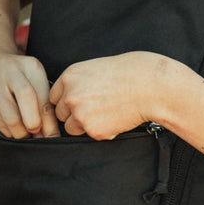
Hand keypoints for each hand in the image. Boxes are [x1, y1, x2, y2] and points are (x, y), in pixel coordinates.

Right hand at [0, 46, 59, 138]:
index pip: (44, 98)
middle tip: (35, 133)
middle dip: (34, 124)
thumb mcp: (32, 80)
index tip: (52, 136)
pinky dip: (7, 130)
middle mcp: (11, 70)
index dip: (50, 122)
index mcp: (31, 66)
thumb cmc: (16, 75)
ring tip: (24, 133)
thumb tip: (49, 135)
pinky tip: (11, 128)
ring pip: (10, 116)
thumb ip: (42, 103)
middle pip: (27, 100)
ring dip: (20, 132)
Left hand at [49, 51, 171, 139]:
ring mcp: (80, 114)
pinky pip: (90, 136)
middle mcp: (70, 95)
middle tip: (96, 108)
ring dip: (85, 125)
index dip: (66, 101)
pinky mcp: (93, 130)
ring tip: (105, 114)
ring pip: (72, 128)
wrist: (150, 86)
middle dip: (74, 114)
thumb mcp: (95, 68)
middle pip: (60, 114)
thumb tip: (67, 98)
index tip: (80, 102)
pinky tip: (115, 119)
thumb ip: (77, 83)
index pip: (53, 97)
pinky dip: (102, 132)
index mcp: (69, 77)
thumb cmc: (129, 73)